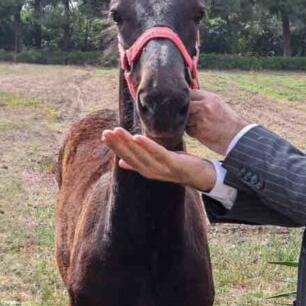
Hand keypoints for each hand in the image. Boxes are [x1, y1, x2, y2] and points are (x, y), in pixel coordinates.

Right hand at [100, 128, 216, 190]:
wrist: (201, 174)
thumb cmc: (178, 166)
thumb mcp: (157, 162)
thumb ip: (139, 162)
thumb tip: (120, 162)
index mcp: (145, 169)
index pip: (126, 157)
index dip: (115, 147)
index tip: (104, 135)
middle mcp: (151, 171)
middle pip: (130, 156)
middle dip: (117, 144)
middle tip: (105, 132)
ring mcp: (162, 169)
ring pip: (141, 154)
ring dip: (127, 142)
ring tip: (117, 130)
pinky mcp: (173, 164)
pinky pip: (157, 153)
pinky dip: (147, 145)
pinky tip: (137, 136)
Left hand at [187, 90, 247, 154]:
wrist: (237, 136)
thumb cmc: (228, 121)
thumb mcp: (218, 104)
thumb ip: (204, 100)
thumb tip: (188, 98)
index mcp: (210, 98)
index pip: (190, 93)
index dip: (187, 99)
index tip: (188, 105)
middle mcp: (205, 106)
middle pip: (185, 105)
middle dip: (186, 111)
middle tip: (192, 116)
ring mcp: (201, 119)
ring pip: (185, 118)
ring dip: (188, 123)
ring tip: (200, 125)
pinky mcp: (199, 131)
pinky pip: (189, 130)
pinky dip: (193, 132)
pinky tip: (202, 132)